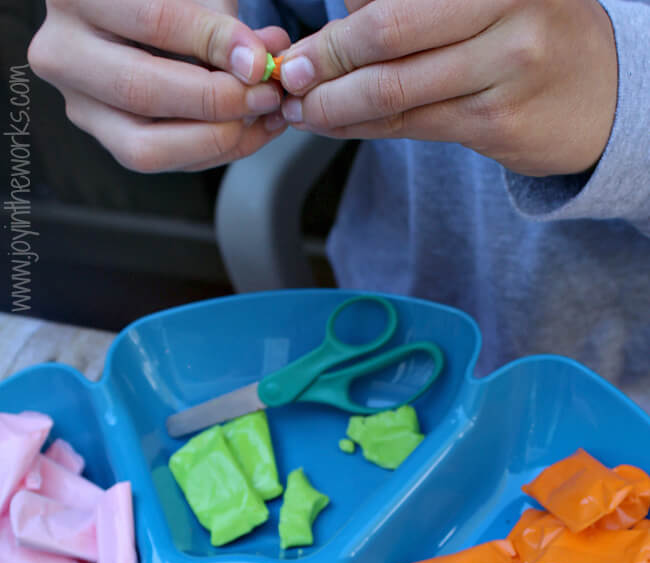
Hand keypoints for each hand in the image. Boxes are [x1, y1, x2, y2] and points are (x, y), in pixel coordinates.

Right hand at [28, 0, 289, 171]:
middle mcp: (62, 53)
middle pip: (141, 92)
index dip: (214, 44)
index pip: (154, 22)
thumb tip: (263, 60)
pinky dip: (212, 151)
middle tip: (263, 95)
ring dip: (214, 140)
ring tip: (258, 117)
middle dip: (215, 101)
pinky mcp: (105, 137)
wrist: (130, 14)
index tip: (259, 60)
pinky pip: (161, 161)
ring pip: (144, 147)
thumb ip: (225, 26)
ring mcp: (78, 104)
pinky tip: (247, 131)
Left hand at [278, 0, 617, 175]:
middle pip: (388, 35)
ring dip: (336, 106)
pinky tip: (338, 127)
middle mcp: (505, 10)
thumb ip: (417, 1)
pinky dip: (366, 128)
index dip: (336, 23)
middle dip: (327, 61)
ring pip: (396, 90)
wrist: (604, 94)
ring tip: (302, 110)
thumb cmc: (532, 35)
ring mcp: (506, 69)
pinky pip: (413, 126)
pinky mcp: (498, 123)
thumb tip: (340, 9)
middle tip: (289, 78)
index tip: (296, 46)